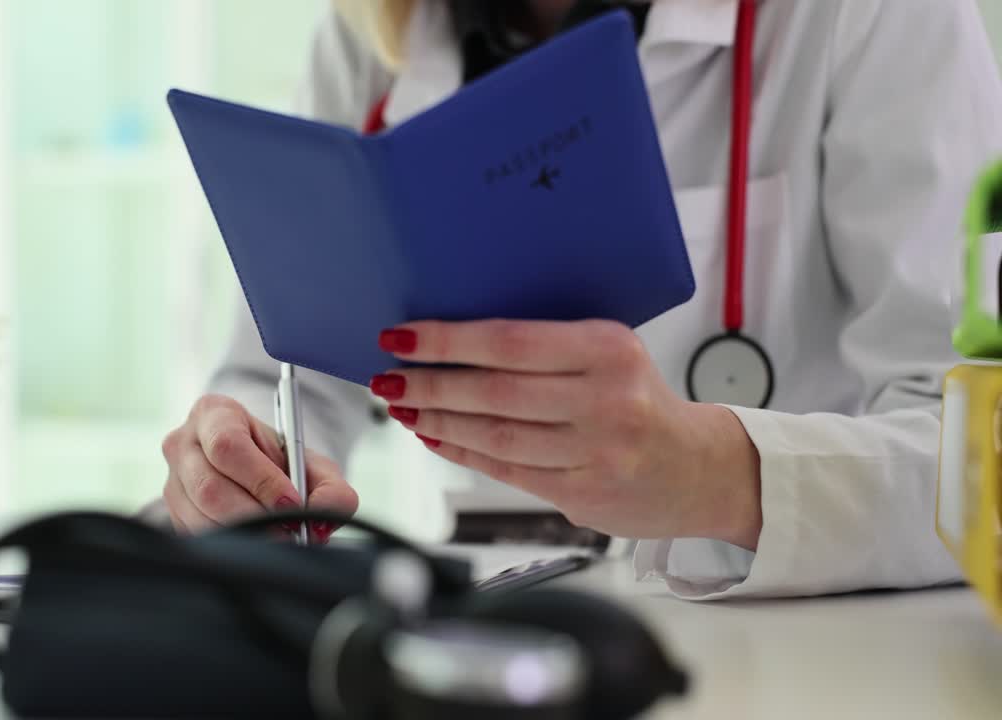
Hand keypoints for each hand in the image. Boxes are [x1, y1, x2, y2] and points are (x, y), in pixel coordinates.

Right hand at [161, 395, 357, 541]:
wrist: (259, 474)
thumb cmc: (282, 464)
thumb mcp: (313, 466)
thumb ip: (331, 489)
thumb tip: (319, 523)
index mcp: (213, 413)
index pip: (228, 446)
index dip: (261, 480)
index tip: (293, 503)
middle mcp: (183, 443)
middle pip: (210, 487)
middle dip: (255, 514)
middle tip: (289, 531)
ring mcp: (172, 481)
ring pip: (202, 517)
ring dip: (245, 534)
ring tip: (278, 537)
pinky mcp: (171, 515)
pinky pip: (197, 537)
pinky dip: (231, 545)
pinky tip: (254, 540)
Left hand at [370, 320, 762, 548]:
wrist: (697, 468)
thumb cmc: (640, 401)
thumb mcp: (609, 354)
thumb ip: (546, 346)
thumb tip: (454, 339)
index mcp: (610, 350)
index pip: (511, 341)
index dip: (448, 340)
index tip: (403, 336)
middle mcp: (607, 401)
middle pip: (495, 391)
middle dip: (431, 384)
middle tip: (388, 377)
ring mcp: (595, 453)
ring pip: (495, 436)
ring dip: (438, 421)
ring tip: (403, 407)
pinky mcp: (583, 494)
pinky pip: (505, 469)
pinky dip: (462, 451)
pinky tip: (433, 437)